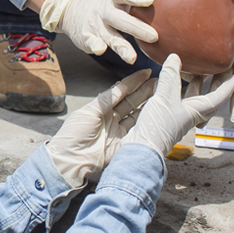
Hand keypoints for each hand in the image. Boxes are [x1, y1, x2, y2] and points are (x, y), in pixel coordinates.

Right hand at [39, 0, 157, 64]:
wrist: (70, 5)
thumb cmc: (105, 5)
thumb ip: (136, 5)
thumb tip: (170, 9)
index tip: (149, 1)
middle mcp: (104, 11)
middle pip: (121, 19)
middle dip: (137, 27)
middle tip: (154, 36)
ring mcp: (95, 25)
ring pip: (109, 35)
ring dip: (121, 46)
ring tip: (132, 58)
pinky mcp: (86, 37)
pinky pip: (91, 42)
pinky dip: (95, 46)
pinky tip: (100, 50)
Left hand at [46, 69, 155, 186]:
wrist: (71, 159)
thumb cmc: (74, 134)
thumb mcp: (89, 112)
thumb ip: (106, 100)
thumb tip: (121, 87)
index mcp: (101, 108)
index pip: (120, 91)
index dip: (133, 82)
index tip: (146, 72)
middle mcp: (112, 118)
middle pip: (131, 101)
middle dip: (145, 91)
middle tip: (159, 81)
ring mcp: (119, 130)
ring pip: (137, 114)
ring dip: (149, 104)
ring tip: (162, 93)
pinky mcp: (124, 143)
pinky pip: (138, 130)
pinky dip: (147, 122)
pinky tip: (157, 113)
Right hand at [127, 54, 233, 157]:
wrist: (142, 149)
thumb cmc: (158, 129)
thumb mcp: (165, 98)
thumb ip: (170, 77)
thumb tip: (175, 58)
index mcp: (198, 110)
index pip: (220, 95)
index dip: (231, 83)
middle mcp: (192, 113)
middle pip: (209, 96)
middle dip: (215, 82)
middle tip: (218, 68)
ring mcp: (179, 115)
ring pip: (194, 98)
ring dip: (196, 84)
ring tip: (195, 71)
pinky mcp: (167, 116)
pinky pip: (178, 99)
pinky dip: (178, 88)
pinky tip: (170, 82)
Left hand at [185, 0, 233, 123]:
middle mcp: (228, 56)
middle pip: (219, 86)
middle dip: (212, 106)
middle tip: (201, 124)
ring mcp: (215, 50)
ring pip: (203, 74)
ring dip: (194, 91)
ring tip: (180, 106)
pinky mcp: (203, 41)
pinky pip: (192, 55)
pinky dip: (182, 66)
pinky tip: (168, 74)